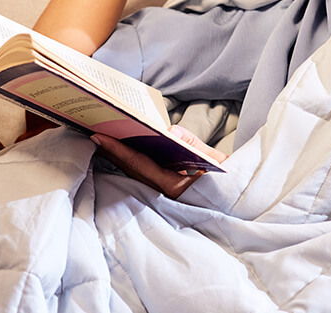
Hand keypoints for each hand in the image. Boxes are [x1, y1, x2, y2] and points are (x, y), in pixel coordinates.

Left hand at [91, 126, 228, 198]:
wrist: (239, 200)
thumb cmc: (227, 181)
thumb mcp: (212, 158)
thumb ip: (189, 143)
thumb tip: (167, 131)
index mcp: (175, 187)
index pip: (140, 165)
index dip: (118, 150)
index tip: (99, 137)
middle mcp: (165, 192)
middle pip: (131, 168)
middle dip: (111, 150)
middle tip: (91, 130)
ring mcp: (163, 192)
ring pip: (134, 171)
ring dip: (117, 155)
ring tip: (101, 135)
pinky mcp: (165, 189)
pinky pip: (144, 173)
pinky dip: (130, 160)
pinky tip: (119, 148)